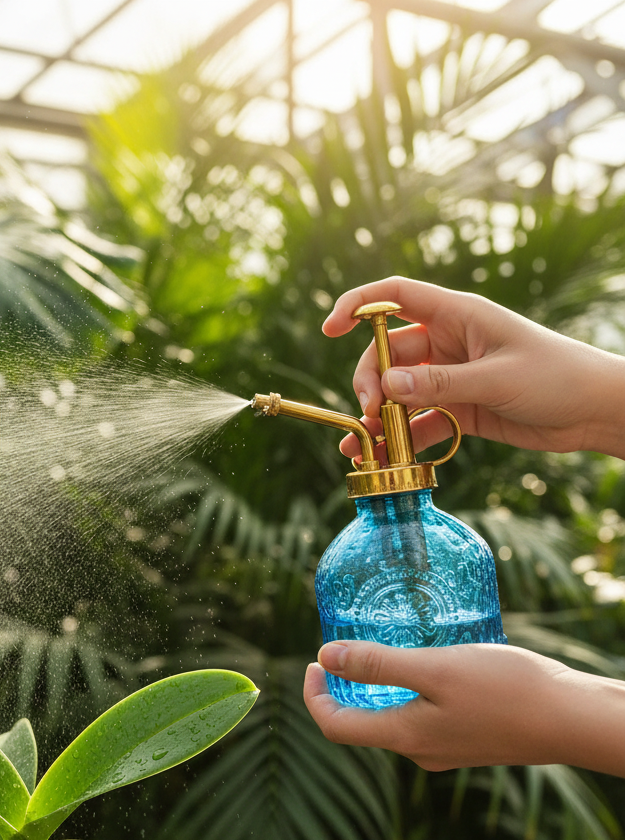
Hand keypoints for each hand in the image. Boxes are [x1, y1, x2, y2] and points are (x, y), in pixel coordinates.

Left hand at [304, 640, 624, 775]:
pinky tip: (422, 661)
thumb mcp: (435, 668)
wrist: (574, 719)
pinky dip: (405, 690)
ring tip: (378, 649)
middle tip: (341, 648)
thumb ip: (377, 664)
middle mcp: (419, 750)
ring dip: (374, 687)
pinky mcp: (467, 737)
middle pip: (359, 723)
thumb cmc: (507, 691)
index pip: (335, 725)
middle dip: (342, 687)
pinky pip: (419, 715)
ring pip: (391, 717)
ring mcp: (444, 748)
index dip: (313, 695)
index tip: (312, 661)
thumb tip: (324, 657)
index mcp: (404, 736)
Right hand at [322, 277, 624, 460]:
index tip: (329, 328)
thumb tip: (385, 389)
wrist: (594, 412)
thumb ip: (439, 385)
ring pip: (398, 392)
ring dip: (378, 416)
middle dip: (371, 382)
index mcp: (457, 315)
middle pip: (387, 354)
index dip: (358, 305)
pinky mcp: (456, 410)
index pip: (395, 297)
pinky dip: (398, 439)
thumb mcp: (496, 378)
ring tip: (362, 443)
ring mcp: (449, 377)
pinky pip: (416, 421)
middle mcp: (447, 343)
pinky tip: (381, 457)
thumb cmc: (556, 377)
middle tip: (370, 412)